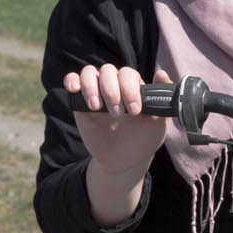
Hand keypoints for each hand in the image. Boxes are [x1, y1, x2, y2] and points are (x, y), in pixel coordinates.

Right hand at [63, 63, 170, 222]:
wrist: (124, 161)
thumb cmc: (143, 140)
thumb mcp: (158, 122)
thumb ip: (160, 99)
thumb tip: (161, 73)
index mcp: (132, 86)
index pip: (128, 74)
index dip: (129, 88)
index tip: (134, 110)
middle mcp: (114, 85)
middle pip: (108, 71)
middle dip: (112, 90)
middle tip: (117, 114)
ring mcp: (96, 92)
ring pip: (89, 72)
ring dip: (92, 86)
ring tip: (96, 107)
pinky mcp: (80, 103)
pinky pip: (72, 81)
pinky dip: (72, 80)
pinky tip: (75, 89)